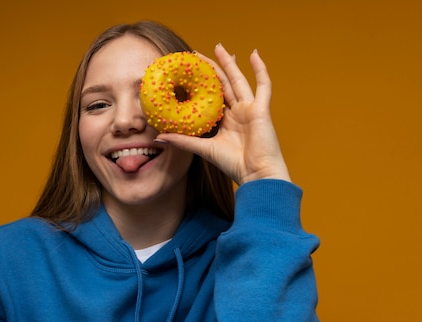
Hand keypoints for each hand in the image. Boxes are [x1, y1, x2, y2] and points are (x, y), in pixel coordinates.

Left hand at [155, 45, 290, 185]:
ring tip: (219, 47)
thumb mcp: (203, 149)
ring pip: (238, 80)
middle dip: (212, 69)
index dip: (201, 85)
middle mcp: (238, 112)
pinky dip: (260, 69)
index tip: (187, 73)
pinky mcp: (261, 109)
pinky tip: (254, 54)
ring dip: (228, 63)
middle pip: (223, 85)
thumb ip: (182, 141)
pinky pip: (263, 85)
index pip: (211, 97)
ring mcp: (250, 109)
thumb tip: (158, 138)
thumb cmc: (233, 165)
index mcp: (226, 121)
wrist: (256, 174)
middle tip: (197, 55)